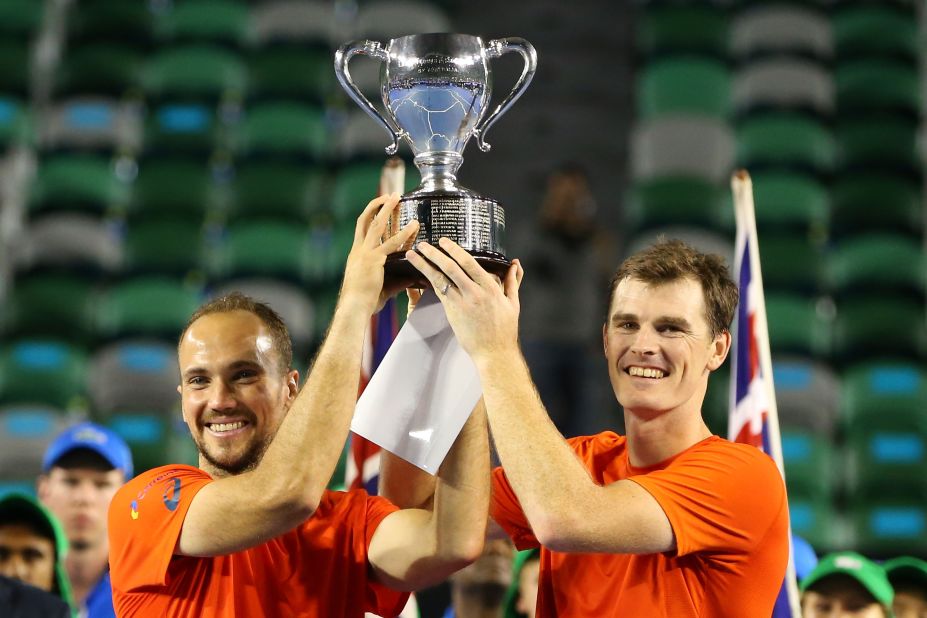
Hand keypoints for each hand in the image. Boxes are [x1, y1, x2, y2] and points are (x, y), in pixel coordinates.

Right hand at [340, 193, 418, 315]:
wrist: (354, 308)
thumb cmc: (364, 301)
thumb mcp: (379, 285)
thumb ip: (396, 278)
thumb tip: (411, 276)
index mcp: (356, 254)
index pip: (362, 229)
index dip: (370, 215)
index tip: (379, 206)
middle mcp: (359, 250)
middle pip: (367, 220)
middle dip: (378, 206)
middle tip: (390, 195)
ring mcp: (366, 254)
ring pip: (377, 225)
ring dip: (387, 209)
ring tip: (397, 197)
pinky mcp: (374, 260)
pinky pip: (392, 244)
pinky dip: (404, 234)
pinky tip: (414, 225)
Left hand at [405, 238, 522, 360]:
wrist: (494, 353)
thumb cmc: (505, 330)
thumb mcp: (513, 303)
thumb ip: (513, 281)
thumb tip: (515, 264)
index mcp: (491, 288)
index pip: (469, 263)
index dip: (454, 250)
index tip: (443, 241)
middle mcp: (475, 293)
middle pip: (451, 267)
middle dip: (434, 254)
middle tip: (423, 244)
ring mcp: (462, 303)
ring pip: (440, 279)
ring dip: (425, 265)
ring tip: (413, 255)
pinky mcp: (453, 313)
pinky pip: (439, 294)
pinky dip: (429, 282)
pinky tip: (420, 274)